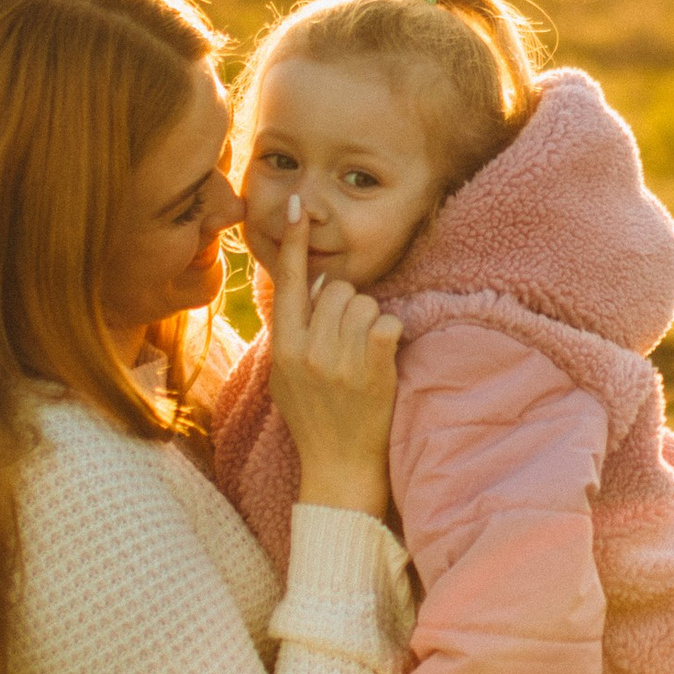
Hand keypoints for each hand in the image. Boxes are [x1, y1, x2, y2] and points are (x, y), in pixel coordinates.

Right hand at [267, 201, 400, 517]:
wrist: (339, 467)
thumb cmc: (314, 419)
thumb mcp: (285, 376)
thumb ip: (291, 332)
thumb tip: (307, 285)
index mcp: (284, 347)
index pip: (289, 284)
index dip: (295, 243)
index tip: (296, 205)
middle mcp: (307, 349)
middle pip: (336, 289)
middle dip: (348, 305)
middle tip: (348, 339)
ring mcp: (339, 359)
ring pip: (364, 302)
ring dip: (370, 321)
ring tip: (363, 354)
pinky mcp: (372, 367)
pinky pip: (387, 322)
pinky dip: (390, 335)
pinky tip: (382, 359)